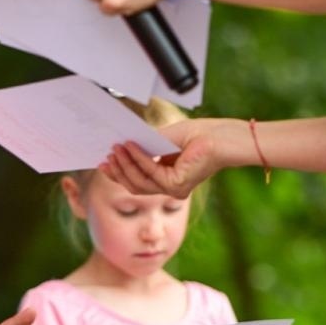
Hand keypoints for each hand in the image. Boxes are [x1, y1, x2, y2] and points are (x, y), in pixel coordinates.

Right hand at [100, 119, 231, 199]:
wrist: (221, 137)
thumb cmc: (199, 135)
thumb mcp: (164, 139)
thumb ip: (145, 146)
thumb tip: (122, 145)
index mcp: (168, 177)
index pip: (138, 180)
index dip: (119, 173)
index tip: (104, 162)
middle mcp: (170, 187)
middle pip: (135, 185)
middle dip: (118, 171)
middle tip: (106, 156)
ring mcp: (173, 189)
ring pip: (139, 182)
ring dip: (125, 164)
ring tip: (116, 148)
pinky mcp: (177, 186)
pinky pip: (150, 172)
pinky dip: (138, 158)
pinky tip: (130, 146)